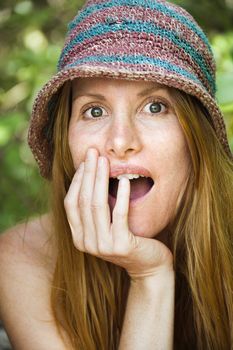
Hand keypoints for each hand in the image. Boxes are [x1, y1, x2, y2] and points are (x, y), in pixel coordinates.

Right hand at [64, 148, 172, 279]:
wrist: (149, 265)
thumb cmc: (128, 240)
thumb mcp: (106, 226)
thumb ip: (95, 210)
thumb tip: (90, 176)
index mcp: (79, 237)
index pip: (71, 203)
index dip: (77, 180)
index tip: (85, 161)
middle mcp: (86, 243)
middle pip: (83, 200)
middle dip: (88, 173)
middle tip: (93, 152)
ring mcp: (103, 246)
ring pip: (97, 205)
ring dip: (101, 179)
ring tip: (105, 161)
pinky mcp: (121, 245)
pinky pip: (119, 214)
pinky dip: (122, 196)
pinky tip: (125, 180)